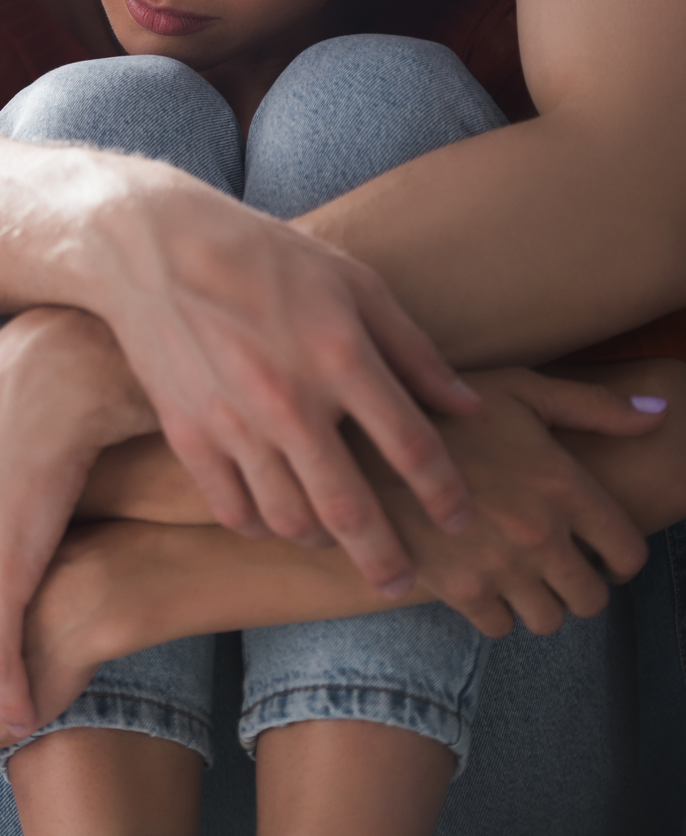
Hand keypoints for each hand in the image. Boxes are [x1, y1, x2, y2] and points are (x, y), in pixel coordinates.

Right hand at [92, 165, 480, 591]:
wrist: (156, 247)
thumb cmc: (266, 257)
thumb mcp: (352, 282)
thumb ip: (413, 348)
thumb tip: (469, 408)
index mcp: (340, 354)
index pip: (411, 447)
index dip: (445, 493)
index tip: (459, 518)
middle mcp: (290, 399)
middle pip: (351, 510)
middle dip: (387, 558)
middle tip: (404, 581)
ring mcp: (234, 423)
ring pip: (291, 520)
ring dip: (324, 542)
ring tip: (338, 541)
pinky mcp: (188, 435)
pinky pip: (233, 511)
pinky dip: (262, 527)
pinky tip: (277, 518)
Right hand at [354, 367, 658, 635]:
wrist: (359, 438)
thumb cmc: (444, 406)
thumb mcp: (519, 389)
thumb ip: (591, 406)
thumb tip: (659, 414)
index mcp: (562, 482)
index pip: (627, 553)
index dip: (620, 555)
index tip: (600, 548)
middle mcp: (540, 532)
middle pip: (591, 598)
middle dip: (581, 583)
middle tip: (556, 562)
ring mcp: (499, 566)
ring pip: (549, 620)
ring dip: (538, 600)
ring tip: (516, 569)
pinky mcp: (458, 589)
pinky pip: (499, 627)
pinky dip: (494, 609)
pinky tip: (479, 574)